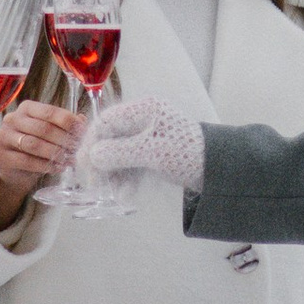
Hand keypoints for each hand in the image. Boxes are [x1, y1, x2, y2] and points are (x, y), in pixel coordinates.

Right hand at [0, 101, 81, 218]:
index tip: (82, 132)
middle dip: (63, 140)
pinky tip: (57, 168)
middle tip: (77, 149)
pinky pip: (26, 160)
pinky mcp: (0, 155)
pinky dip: (45, 165)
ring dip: (55, 153)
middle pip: (43, 128)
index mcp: (27, 108)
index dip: (68, 122)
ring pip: (34, 144)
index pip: (50, 111)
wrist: (15, 168)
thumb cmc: (35, 145)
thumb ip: (65, 125)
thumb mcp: (51, 133)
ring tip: (68, 160)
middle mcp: (12, 118)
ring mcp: (3, 136)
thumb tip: (83, 121)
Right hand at [67, 94, 206, 192]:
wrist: (220, 170)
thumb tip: (92, 156)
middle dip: (102, 161)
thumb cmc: (187, 154)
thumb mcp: (151, 152)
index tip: (83, 165)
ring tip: (115, 193)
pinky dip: (126, 177)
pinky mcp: (154, 153)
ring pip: (119, 152)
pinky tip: (126, 193)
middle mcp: (144, 119)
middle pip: (111, 138)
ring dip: (114, 173)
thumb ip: (119, 153)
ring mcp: (149, 136)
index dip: (92, 143)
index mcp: (144, 110)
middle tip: (96, 184)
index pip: (107, 121)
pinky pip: (132, 162)